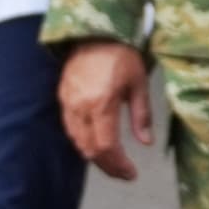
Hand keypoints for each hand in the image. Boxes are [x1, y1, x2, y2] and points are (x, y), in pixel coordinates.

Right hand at [58, 41, 153, 178]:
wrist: (94, 34)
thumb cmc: (122, 57)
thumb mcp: (139, 84)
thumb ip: (141, 115)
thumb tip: (146, 143)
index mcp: (101, 104)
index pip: (105, 146)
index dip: (118, 165)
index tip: (131, 174)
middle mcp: (80, 108)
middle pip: (89, 149)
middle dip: (107, 166)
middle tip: (124, 173)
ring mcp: (68, 104)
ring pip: (77, 142)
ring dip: (95, 157)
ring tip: (114, 163)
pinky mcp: (62, 99)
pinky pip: (71, 129)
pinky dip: (84, 143)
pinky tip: (97, 145)